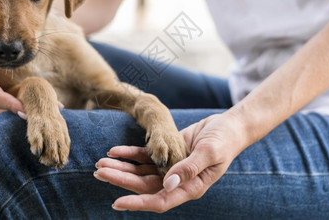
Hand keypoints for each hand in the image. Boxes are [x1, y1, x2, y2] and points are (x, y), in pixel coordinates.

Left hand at [94, 112, 247, 212]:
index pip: (159, 201)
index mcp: (190, 188)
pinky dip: (129, 154)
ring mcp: (171, 168)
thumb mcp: (209, 153)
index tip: (117, 203)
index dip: (138, 203)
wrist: (230, 126)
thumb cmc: (225, 141)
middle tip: (99, 172)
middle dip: (120, 180)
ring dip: (121, 168)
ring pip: (140, 172)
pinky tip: (114, 150)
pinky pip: (144, 156)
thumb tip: (167, 185)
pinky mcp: (167, 153)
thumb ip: (189, 169)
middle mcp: (177, 182)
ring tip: (100, 163)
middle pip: (143, 186)